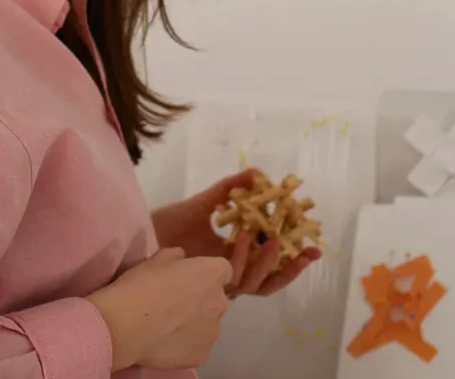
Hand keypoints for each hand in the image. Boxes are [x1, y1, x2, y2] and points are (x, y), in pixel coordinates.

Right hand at [87, 247, 231, 370]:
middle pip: (215, 299)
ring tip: (168, 326)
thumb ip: (176, 257)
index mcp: (211, 274)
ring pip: (207, 325)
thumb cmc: (143, 284)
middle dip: (201, 300)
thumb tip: (182, 259)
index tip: (190, 277)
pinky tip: (166, 342)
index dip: (206, 273)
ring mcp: (212, 333)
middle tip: (175, 303)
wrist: (128, 324)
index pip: (223, 270)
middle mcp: (219, 303)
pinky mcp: (202, 356)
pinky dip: (186, 344)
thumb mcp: (156, 259)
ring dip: (194, 323)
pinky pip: (197, 346)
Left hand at [151, 170, 320, 297]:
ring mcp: (216, 280)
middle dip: (291, 268)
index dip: (293, 260)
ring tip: (275, 240)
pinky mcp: (203, 280)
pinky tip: (247, 236)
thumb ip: (230, 188)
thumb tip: (256, 172)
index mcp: (233, 260)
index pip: (270, 267)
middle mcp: (228, 275)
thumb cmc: (170, 223)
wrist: (140, 234)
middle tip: (309, 251)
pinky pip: (230, 274)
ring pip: (253, 283)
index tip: (314, 246)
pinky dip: (241, 256)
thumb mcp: (205, 202)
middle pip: (269, 281)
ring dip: (267, 262)